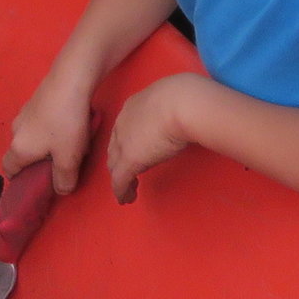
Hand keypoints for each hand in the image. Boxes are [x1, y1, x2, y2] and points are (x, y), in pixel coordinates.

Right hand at [1, 72, 96, 197]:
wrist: (69, 81)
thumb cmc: (66, 124)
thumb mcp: (69, 159)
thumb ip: (64, 180)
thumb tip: (60, 189)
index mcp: (19, 148)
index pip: (8, 169)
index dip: (19, 180)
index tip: (36, 184)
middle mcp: (16, 130)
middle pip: (22, 153)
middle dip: (37, 162)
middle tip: (60, 165)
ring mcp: (24, 113)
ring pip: (31, 137)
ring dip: (45, 144)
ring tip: (69, 144)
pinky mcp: (36, 101)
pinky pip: (39, 123)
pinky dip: (50, 129)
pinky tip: (69, 125)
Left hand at [105, 75, 202, 204]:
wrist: (181, 103)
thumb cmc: (184, 98)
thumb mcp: (171, 101)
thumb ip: (168, 110)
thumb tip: (179, 118)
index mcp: (133, 107)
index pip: (123, 129)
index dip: (124, 143)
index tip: (130, 153)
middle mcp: (123, 123)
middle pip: (114, 147)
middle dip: (118, 162)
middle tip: (125, 175)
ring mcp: (124, 142)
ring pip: (115, 165)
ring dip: (120, 178)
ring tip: (127, 192)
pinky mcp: (130, 160)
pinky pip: (120, 180)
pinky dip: (121, 191)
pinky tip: (126, 199)